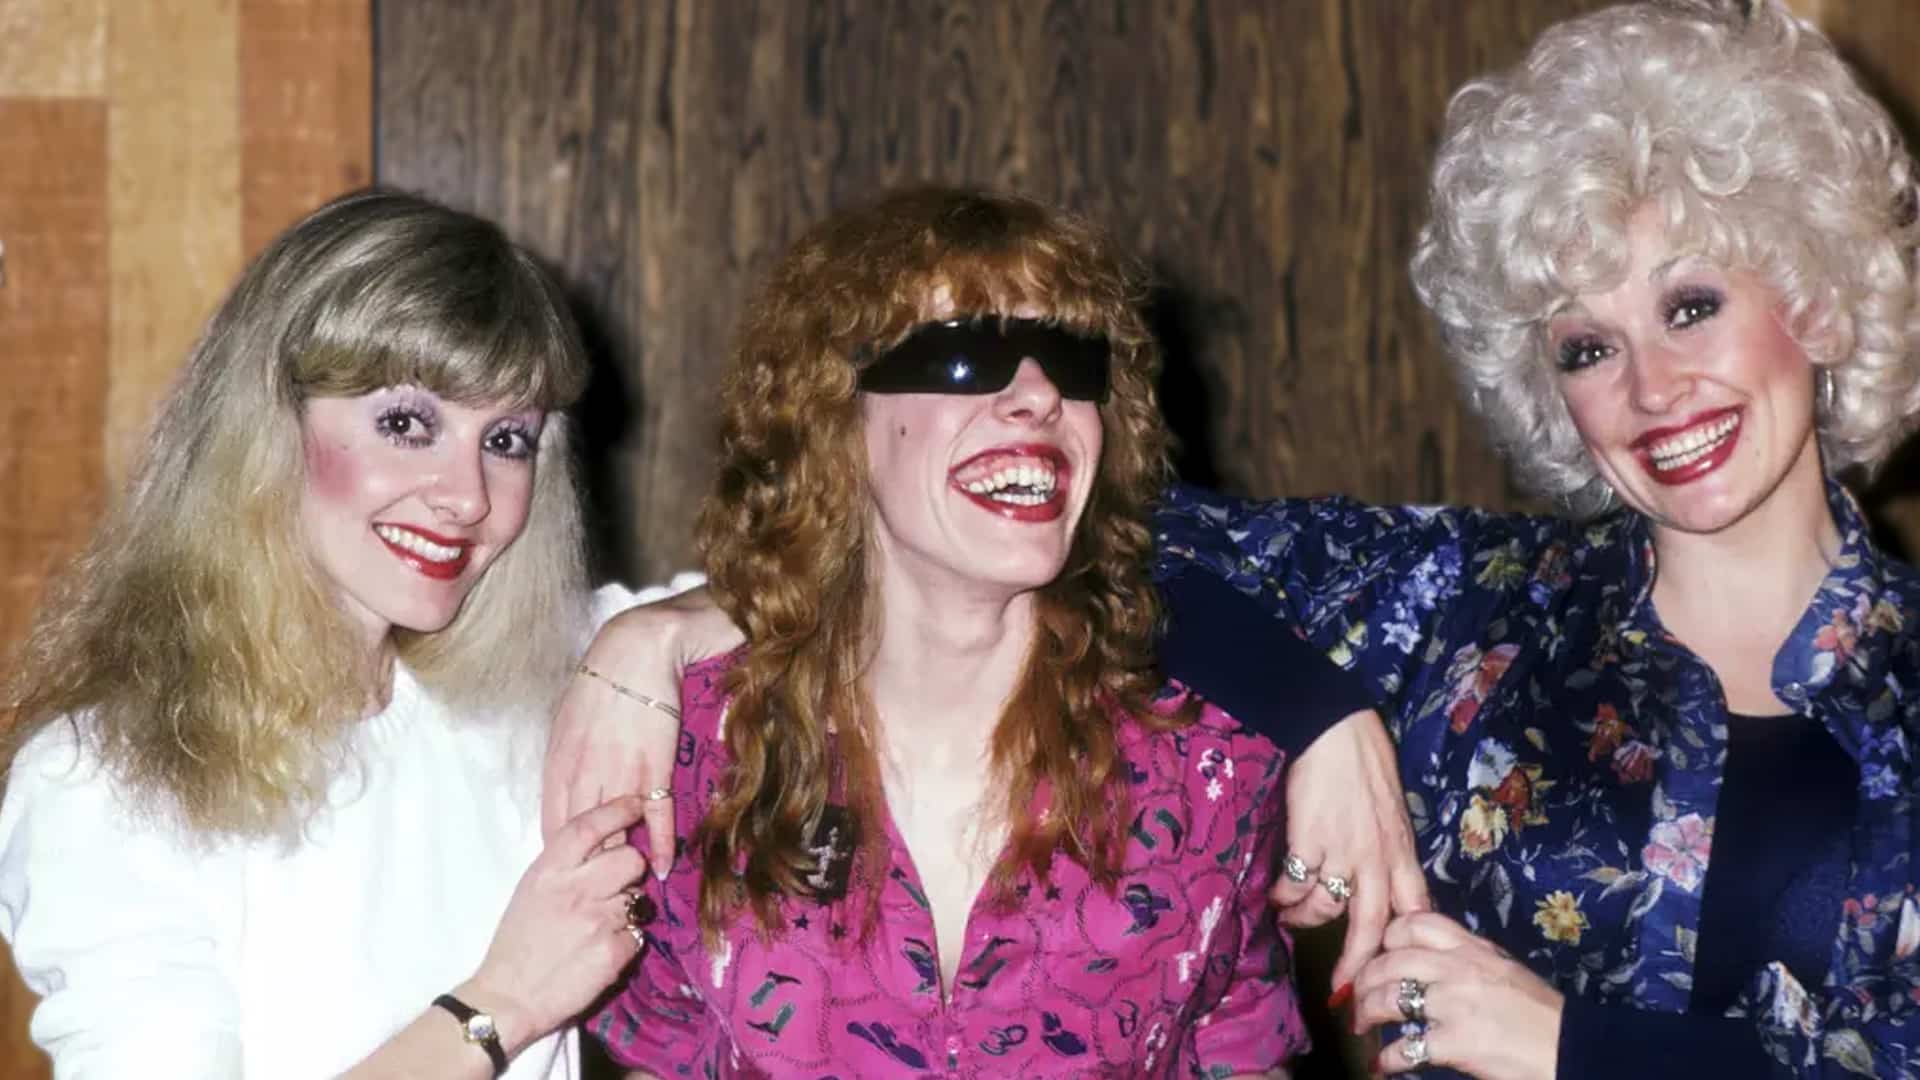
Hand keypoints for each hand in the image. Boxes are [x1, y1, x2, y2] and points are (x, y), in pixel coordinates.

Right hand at [459, 796, 651, 1053]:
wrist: (507, 999)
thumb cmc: (516, 944)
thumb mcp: (531, 891)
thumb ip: (563, 865)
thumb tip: (600, 845)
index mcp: (549, 870)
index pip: (590, 825)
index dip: (618, 809)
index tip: (635, 803)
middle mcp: (575, 889)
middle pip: (631, 858)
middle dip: (631, 868)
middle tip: (616, 886)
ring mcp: (597, 920)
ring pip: (638, 898)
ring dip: (628, 909)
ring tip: (602, 925)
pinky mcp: (613, 951)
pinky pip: (638, 935)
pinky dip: (625, 942)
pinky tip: (601, 951)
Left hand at [541, 586, 742, 872]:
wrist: (638, 647)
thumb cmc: (605, 678)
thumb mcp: (570, 719)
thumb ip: (568, 757)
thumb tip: (570, 784)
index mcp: (559, 765)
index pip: (555, 827)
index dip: (567, 856)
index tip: (580, 874)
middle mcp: (583, 777)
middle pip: (583, 840)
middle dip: (593, 869)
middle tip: (606, 893)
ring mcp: (618, 775)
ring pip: (616, 835)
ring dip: (625, 865)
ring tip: (634, 890)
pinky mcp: (653, 768)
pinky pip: (655, 818)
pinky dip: (661, 846)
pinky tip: (664, 866)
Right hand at [1271, 708, 1429, 992]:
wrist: (1337, 732)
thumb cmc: (1366, 769)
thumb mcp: (1393, 817)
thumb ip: (1390, 854)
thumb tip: (1380, 887)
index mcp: (1402, 855)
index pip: (1414, 914)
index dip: (1405, 949)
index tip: (1395, 974)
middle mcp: (1378, 861)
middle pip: (1370, 929)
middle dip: (1356, 966)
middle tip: (1342, 992)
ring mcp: (1344, 853)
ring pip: (1325, 909)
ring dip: (1304, 919)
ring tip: (1290, 916)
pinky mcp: (1311, 842)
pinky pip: (1295, 885)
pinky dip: (1283, 895)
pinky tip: (1277, 893)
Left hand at [1351, 912, 1561, 1078]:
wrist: (1572, 1050)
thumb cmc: (1542, 1015)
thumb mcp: (1505, 970)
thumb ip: (1469, 959)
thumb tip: (1431, 958)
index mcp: (1473, 948)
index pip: (1416, 923)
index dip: (1387, 937)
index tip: (1377, 953)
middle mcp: (1460, 969)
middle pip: (1391, 960)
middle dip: (1365, 979)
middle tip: (1355, 995)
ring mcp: (1456, 1004)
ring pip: (1389, 998)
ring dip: (1367, 1013)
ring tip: (1361, 1027)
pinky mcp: (1456, 1042)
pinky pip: (1405, 1047)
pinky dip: (1387, 1058)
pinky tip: (1384, 1065)